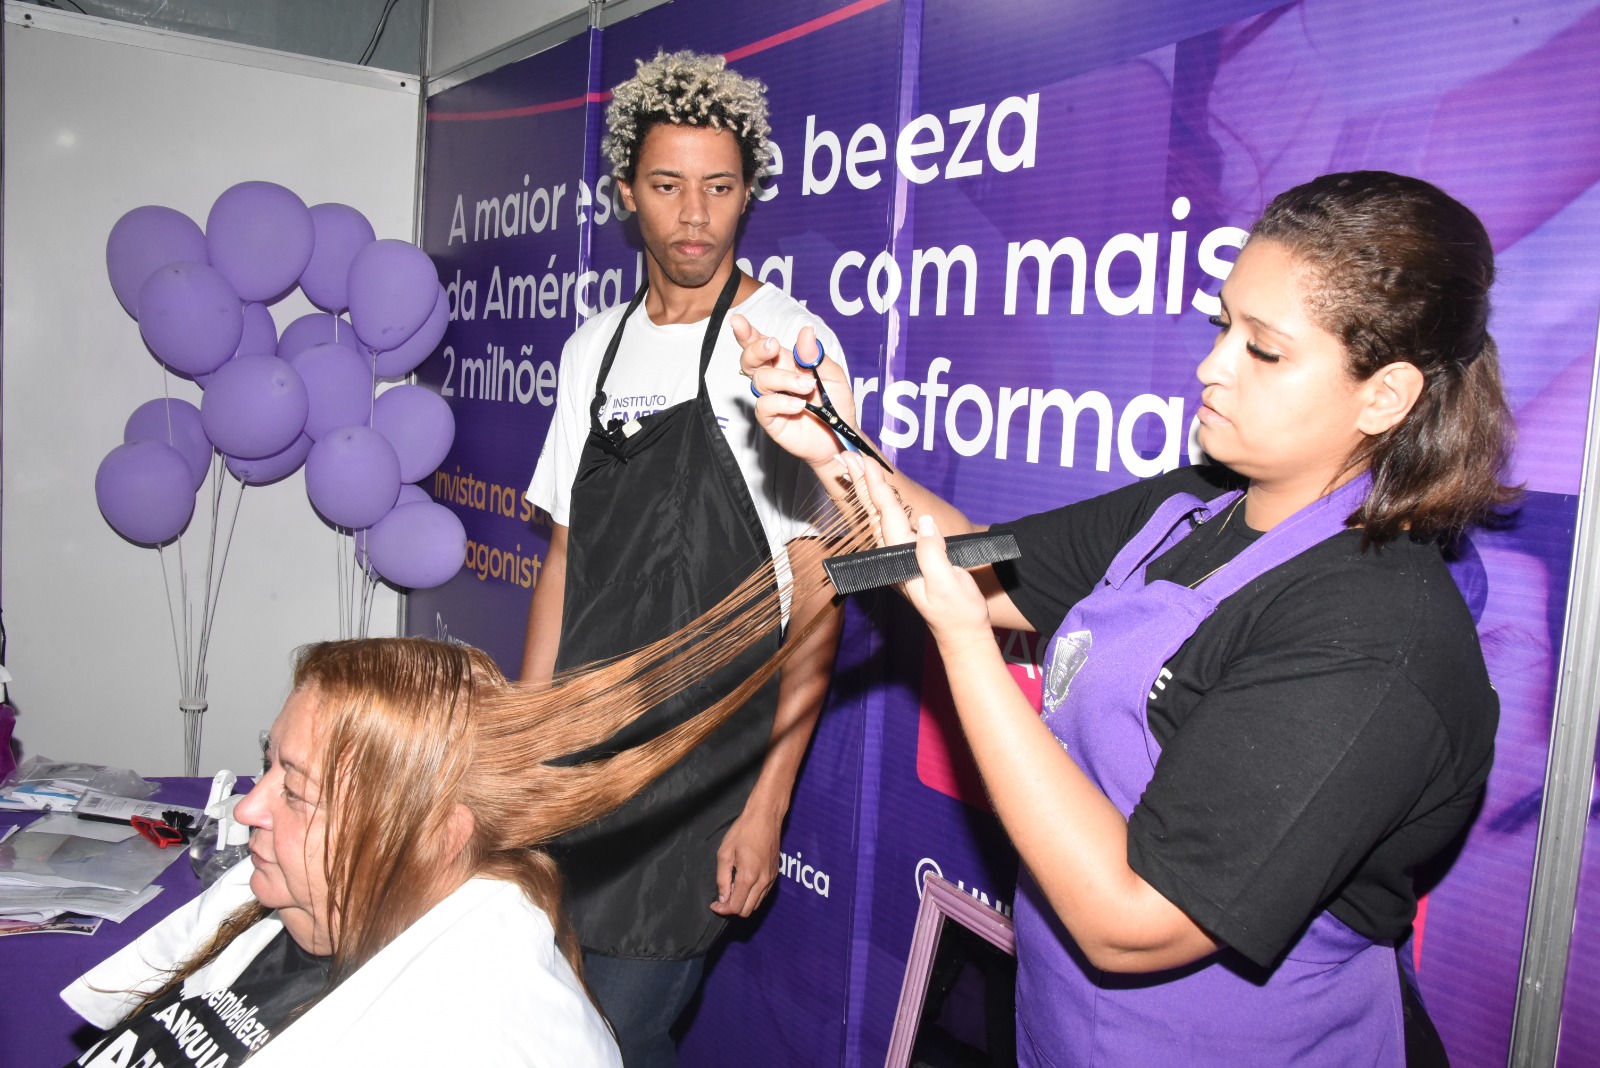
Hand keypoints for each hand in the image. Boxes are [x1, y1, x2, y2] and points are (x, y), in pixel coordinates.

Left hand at [710, 807, 780, 916]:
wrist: (766, 817)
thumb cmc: (744, 831)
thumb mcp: (725, 853)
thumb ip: (722, 878)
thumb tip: (722, 898)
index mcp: (749, 876)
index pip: (736, 907)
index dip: (722, 910)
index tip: (714, 905)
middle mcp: (763, 881)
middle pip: (747, 910)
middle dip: (732, 909)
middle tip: (721, 899)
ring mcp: (771, 878)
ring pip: (756, 905)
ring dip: (742, 903)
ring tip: (731, 889)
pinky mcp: (775, 874)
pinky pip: (763, 894)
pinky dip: (752, 896)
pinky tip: (743, 884)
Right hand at [729, 313, 859, 470]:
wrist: (842, 435)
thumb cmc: (836, 404)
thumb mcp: (833, 375)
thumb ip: (816, 356)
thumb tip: (806, 332)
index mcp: (787, 363)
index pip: (762, 344)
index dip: (748, 333)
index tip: (737, 321)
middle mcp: (775, 379)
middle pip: (751, 360)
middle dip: (756, 349)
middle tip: (772, 347)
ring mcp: (771, 399)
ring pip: (760, 381)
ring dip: (784, 379)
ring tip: (807, 388)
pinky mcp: (771, 420)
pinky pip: (765, 406)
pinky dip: (782, 403)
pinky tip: (799, 406)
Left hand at [853, 454, 993, 646]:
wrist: (961, 634)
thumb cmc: (957, 613)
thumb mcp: (947, 585)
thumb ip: (933, 554)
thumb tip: (925, 524)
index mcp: (903, 560)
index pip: (887, 516)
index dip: (876, 487)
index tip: (867, 463)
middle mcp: (896, 556)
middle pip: (875, 512)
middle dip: (861, 482)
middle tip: (847, 455)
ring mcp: (901, 557)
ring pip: (880, 516)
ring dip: (867, 490)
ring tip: (856, 467)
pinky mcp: (910, 557)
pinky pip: (891, 524)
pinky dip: (881, 505)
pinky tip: (876, 495)